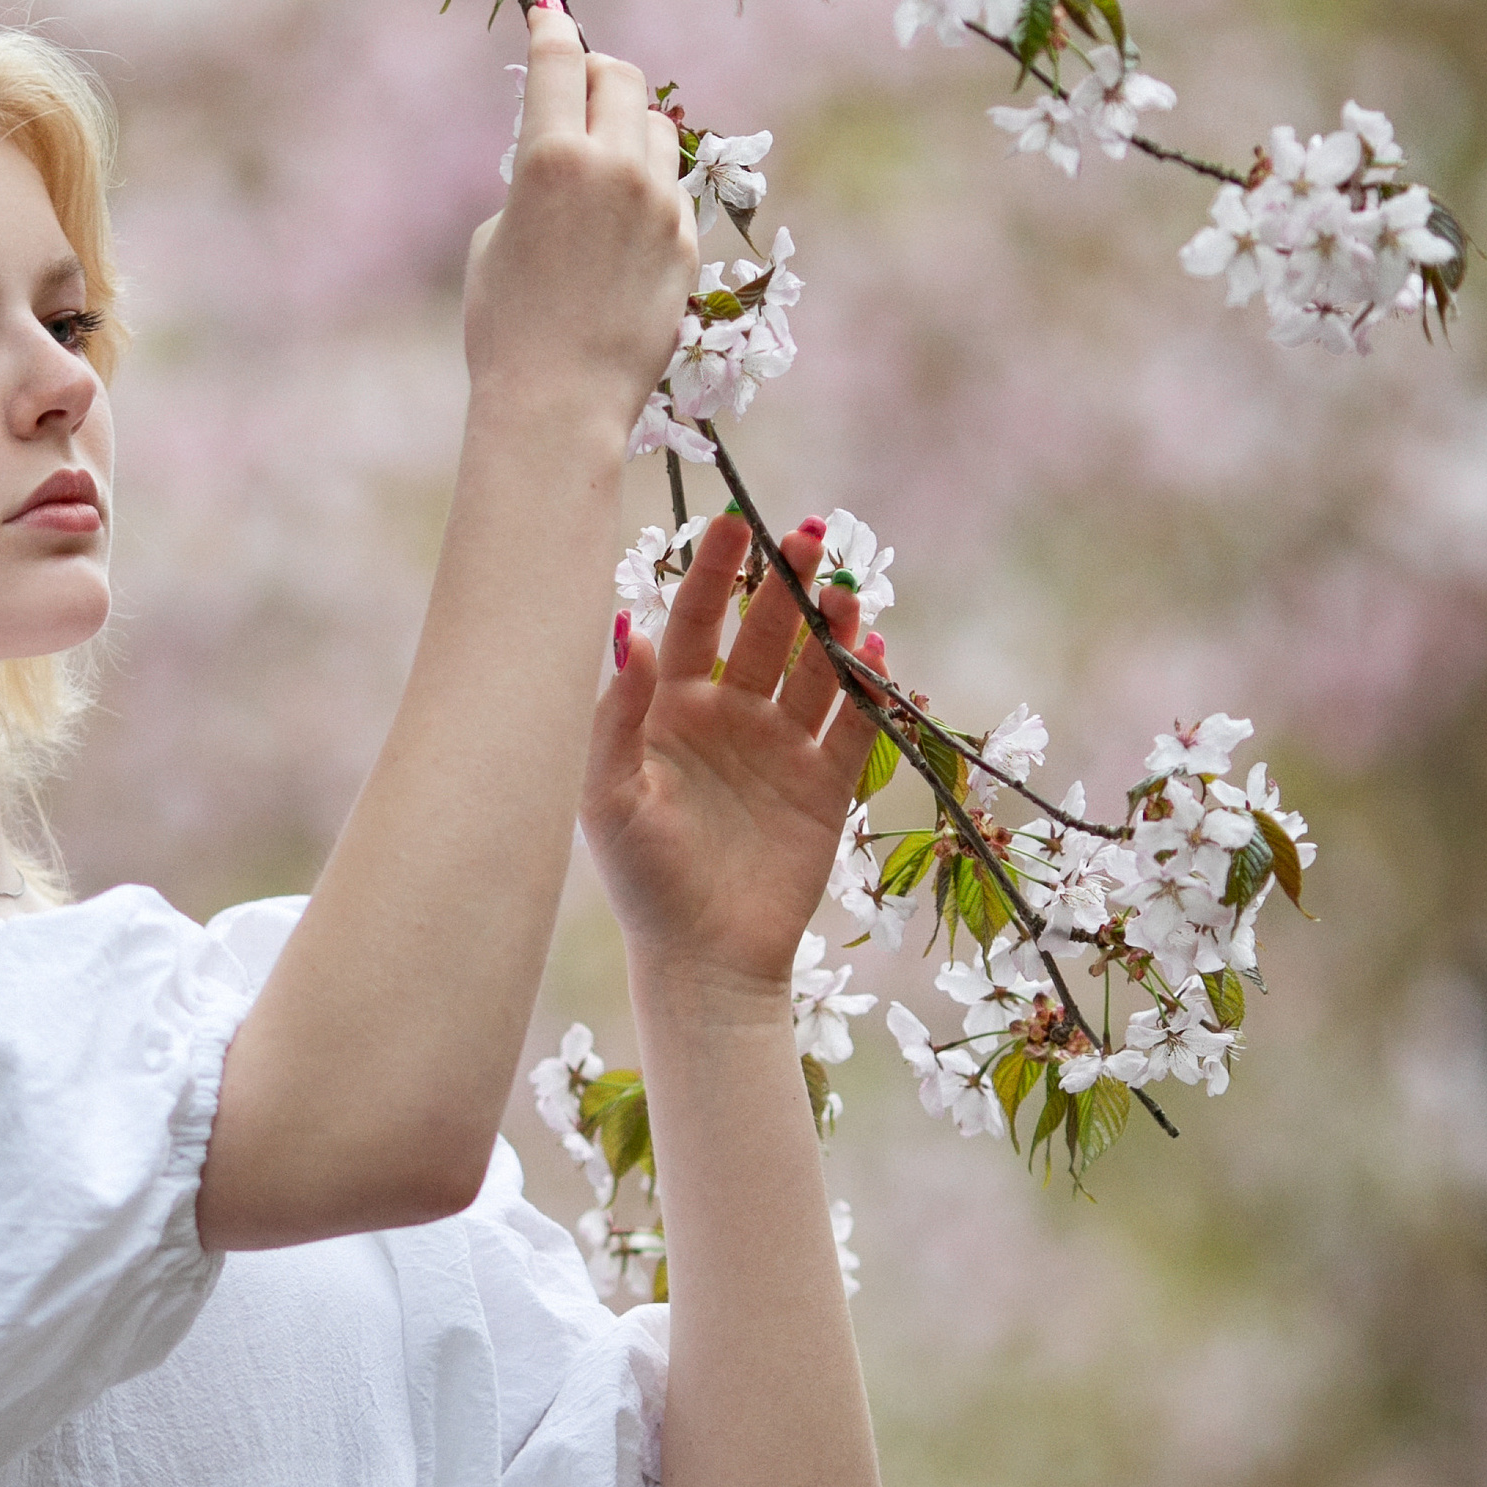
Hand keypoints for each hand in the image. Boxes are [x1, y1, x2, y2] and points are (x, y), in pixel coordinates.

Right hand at [461, 4, 695, 445]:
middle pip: (621, 76)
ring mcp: (659, 204)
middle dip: (597, 71)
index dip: (550, 28)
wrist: (559, 403)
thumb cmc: (505, 327)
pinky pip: (671, 188)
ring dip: (628, 127)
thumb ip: (531, 182)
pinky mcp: (686, 241)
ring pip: (655, 127)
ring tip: (603, 163)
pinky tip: (622, 226)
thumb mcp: (493, 239)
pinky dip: (647, 188)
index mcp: (549, 158)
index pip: (558, 60)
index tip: (548, 13)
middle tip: (580, 85)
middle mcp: (613, 167)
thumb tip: (562, 160)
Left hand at [581, 512, 881, 1002]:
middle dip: (785, 584)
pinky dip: (870, 690)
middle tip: (809, 536)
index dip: (713, 574)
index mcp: (668, 711)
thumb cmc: (643, 882)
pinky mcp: (824, 785)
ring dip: (831, 628)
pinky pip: (854, 725)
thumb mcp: (609, 798)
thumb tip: (625, 631)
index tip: (735, 524)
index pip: (692, 623)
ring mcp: (778, 748)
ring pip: (813, 669)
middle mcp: (726, 717)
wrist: (706, 962)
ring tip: (846, 593)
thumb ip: (615, 717)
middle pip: (763, 632)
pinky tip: (878, 656)